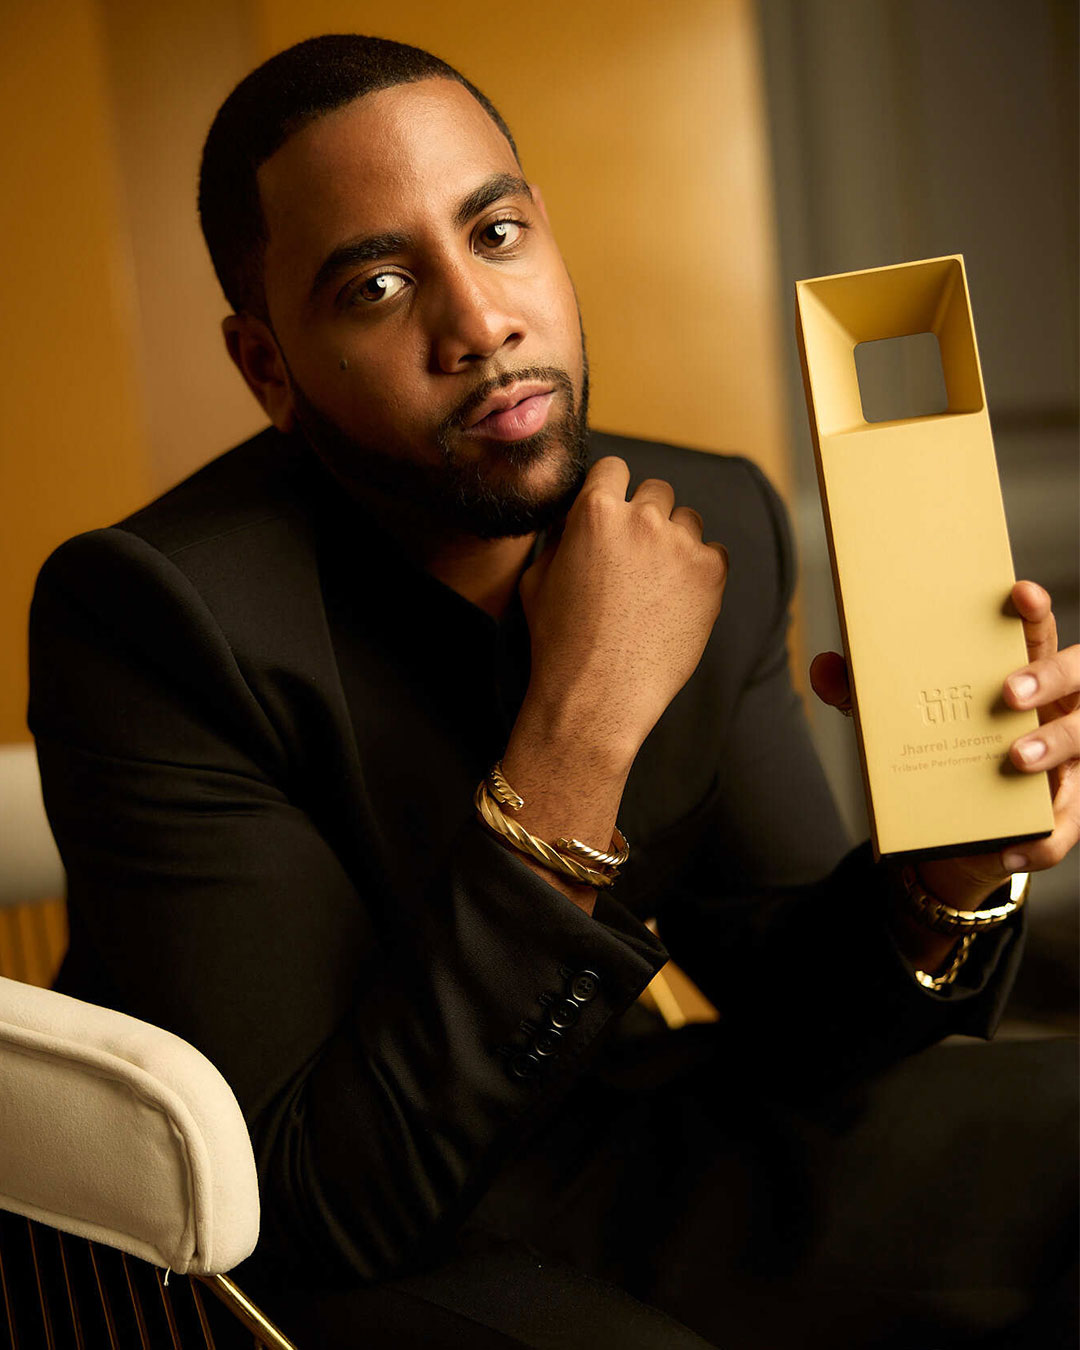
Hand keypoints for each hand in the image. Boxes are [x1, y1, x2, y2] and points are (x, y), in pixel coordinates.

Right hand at [518, 455, 727, 766]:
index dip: (612, 489)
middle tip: (634, 556)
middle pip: (657, 490)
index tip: (614, 510)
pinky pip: (714, 553)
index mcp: (594, 513)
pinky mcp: (711, 575)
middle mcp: (643, 520)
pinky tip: (676, 599)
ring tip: (655, 584)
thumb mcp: (538, 580)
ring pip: (688, 520)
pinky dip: (699, 570)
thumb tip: (575, 519)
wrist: (598, 697)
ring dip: (675, 541)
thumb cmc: (559, 644)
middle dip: (646, 516)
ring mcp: (682, 546)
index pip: (614, 468)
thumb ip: (561, 537)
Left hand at [810, 581, 1079, 908]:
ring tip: (1015, 759)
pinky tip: (1008, 851)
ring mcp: (1068, 757)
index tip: (1019, 592)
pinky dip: (1038, 842)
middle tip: (1008, 691)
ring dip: (1051, 745)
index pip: (1034, 633)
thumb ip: (864, 693)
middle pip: (1073, 676)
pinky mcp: (1063, 811)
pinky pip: (1062, 828)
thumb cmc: (935, 749)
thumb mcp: (896, 720)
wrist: (953, 829)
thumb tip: (826, 668)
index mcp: (1019, 673)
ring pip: (1079, 741)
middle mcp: (1055, 707)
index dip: (1033, 611)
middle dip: (1047, 677)